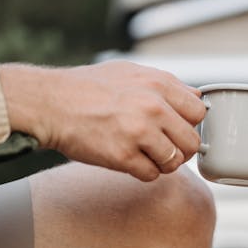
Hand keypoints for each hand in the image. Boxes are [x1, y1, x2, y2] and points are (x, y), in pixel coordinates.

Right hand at [0, 61, 206, 181]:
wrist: (48, 103)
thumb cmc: (88, 87)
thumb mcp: (131, 72)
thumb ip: (167, 84)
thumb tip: (197, 97)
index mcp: (158, 84)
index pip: (199, 112)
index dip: (190, 123)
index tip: (177, 128)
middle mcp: (153, 107)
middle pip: (191, 141)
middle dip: (181, 148)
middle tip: (164, 147)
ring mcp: (138, 132)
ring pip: (174, 162)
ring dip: (163, 163)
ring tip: (146, 155)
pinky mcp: (122, 156)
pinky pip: (151, 175)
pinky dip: (144, 172)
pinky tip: (130, 161)